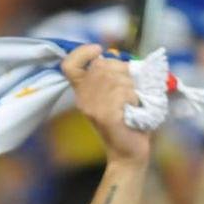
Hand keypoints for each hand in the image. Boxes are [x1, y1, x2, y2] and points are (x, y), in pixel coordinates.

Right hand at [61, 44, 150, 165]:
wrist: (129, 152)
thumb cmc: (128, 119)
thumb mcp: (117, 91)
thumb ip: (112, 74)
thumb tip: (116, 57)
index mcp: (83, 91)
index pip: (69, 65)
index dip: (82, 52)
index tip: (98, 51)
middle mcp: (83, 98)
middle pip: (100, 65)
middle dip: (121, 71)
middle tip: (130, 88)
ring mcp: (92, 108)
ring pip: (114, 78)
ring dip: (131, 87)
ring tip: (132, 102)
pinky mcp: (104, 116)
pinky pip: (122, 93)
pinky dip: (134, 98)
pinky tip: (133, 109)